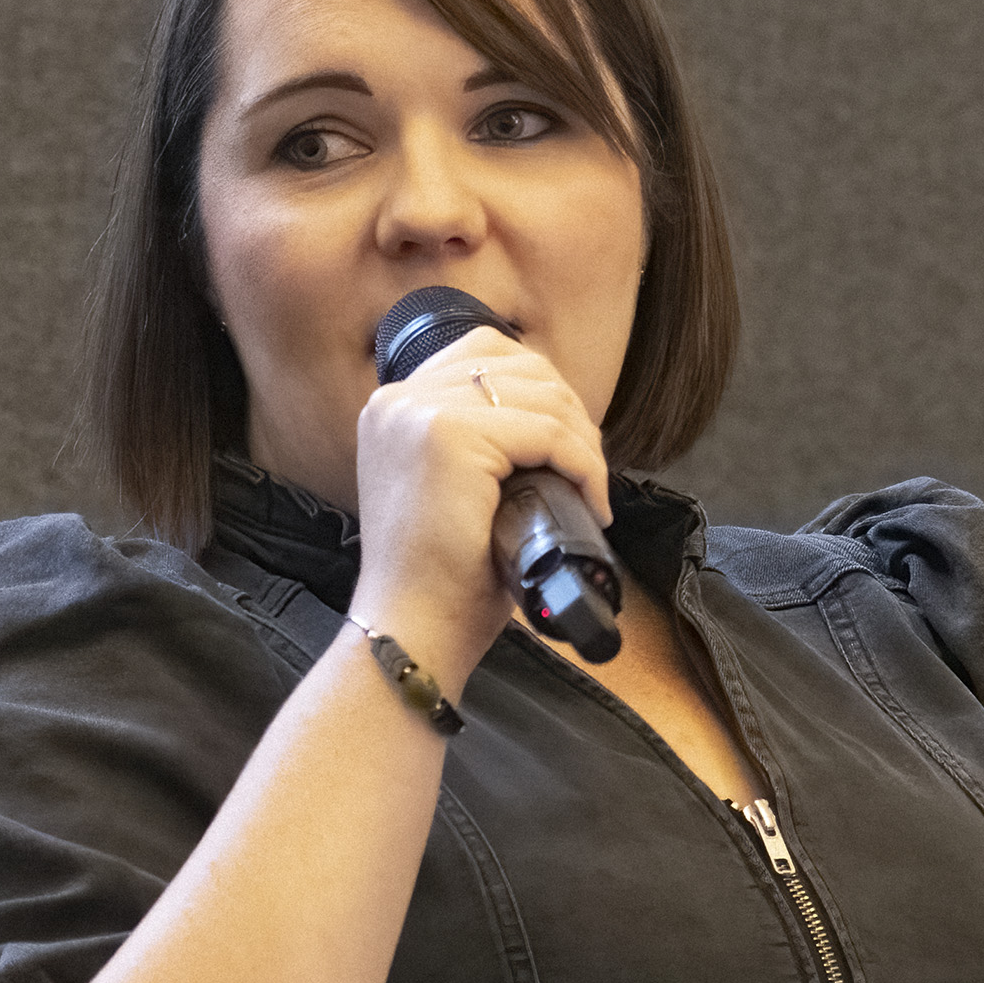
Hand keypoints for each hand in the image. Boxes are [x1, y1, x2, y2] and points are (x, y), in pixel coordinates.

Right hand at [349, 328, 610, 693]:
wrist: (411, 629)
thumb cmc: (440, 577)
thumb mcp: (454, 489)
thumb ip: (481, 442)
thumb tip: (557, 414)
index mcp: (392, 407)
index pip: (485, 353)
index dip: (542, 391)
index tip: (566, 445)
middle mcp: (396, 399)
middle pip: (519, 365)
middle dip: (570, 414)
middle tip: (588, 472)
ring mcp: (417, 412)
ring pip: (540, 397)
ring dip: (583, 443)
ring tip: (591, 491)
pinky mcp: (447, 435)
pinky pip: (548, 432)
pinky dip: (583, 465)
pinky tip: (591, 502)